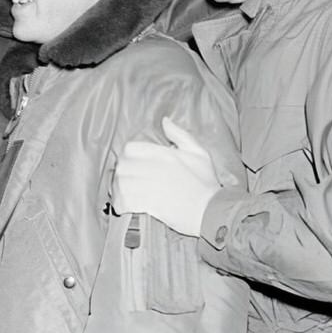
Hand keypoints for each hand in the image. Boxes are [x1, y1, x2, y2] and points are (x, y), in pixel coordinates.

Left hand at [111, 117, 219, 236]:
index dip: (127, 155)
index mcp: (164, 154)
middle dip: (121, 172)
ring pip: (120, 184)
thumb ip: (179, 134)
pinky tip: (125, 205)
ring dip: (119, 188)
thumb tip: (165, 121)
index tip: (132, 163)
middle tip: (126, 178)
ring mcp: (150, 187)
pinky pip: (124, 202)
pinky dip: (121, 203)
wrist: (212, 211)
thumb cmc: (206, 182)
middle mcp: (154, 168)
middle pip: (122, 166)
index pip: (130, 149)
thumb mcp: (198, 152)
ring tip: (124, 192)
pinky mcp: (148, 205)